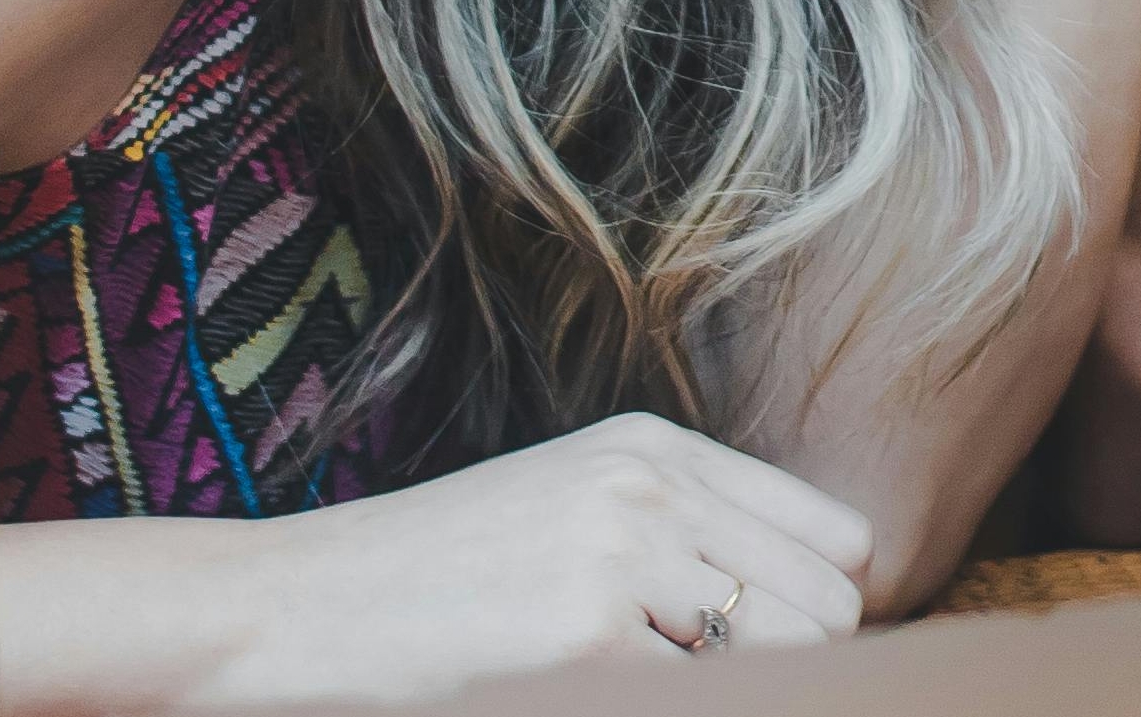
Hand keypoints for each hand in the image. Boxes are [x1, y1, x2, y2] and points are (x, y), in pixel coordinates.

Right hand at [231, 414, 874, 699]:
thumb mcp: (572, 509)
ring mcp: (620, 557)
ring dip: (745, 689)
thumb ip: (686, 535)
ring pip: (790, 655)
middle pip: (832, 605)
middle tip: (712, 681)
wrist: (301, 608)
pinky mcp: (586, 638)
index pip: (839, 538)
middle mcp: (651, 488)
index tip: (777, 652)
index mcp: (657, 449)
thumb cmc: (436, 577)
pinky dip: (674, 708)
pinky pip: (705, 698)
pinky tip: (600, 698)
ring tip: (654, 684)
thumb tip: (822, 608)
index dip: (823, 611)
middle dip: (800, 665)